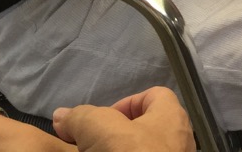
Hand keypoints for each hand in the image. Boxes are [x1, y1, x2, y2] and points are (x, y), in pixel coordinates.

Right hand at [52, 88, 192, 151]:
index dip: (127, 102)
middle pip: (149, 128)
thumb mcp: (99, 127)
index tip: (103, 121)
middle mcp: (179, 140)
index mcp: (172, 116)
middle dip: (119, 135)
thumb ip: (80, 117)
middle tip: (96, 146)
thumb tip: (62, 115)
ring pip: (146, 151)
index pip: (154, 95)